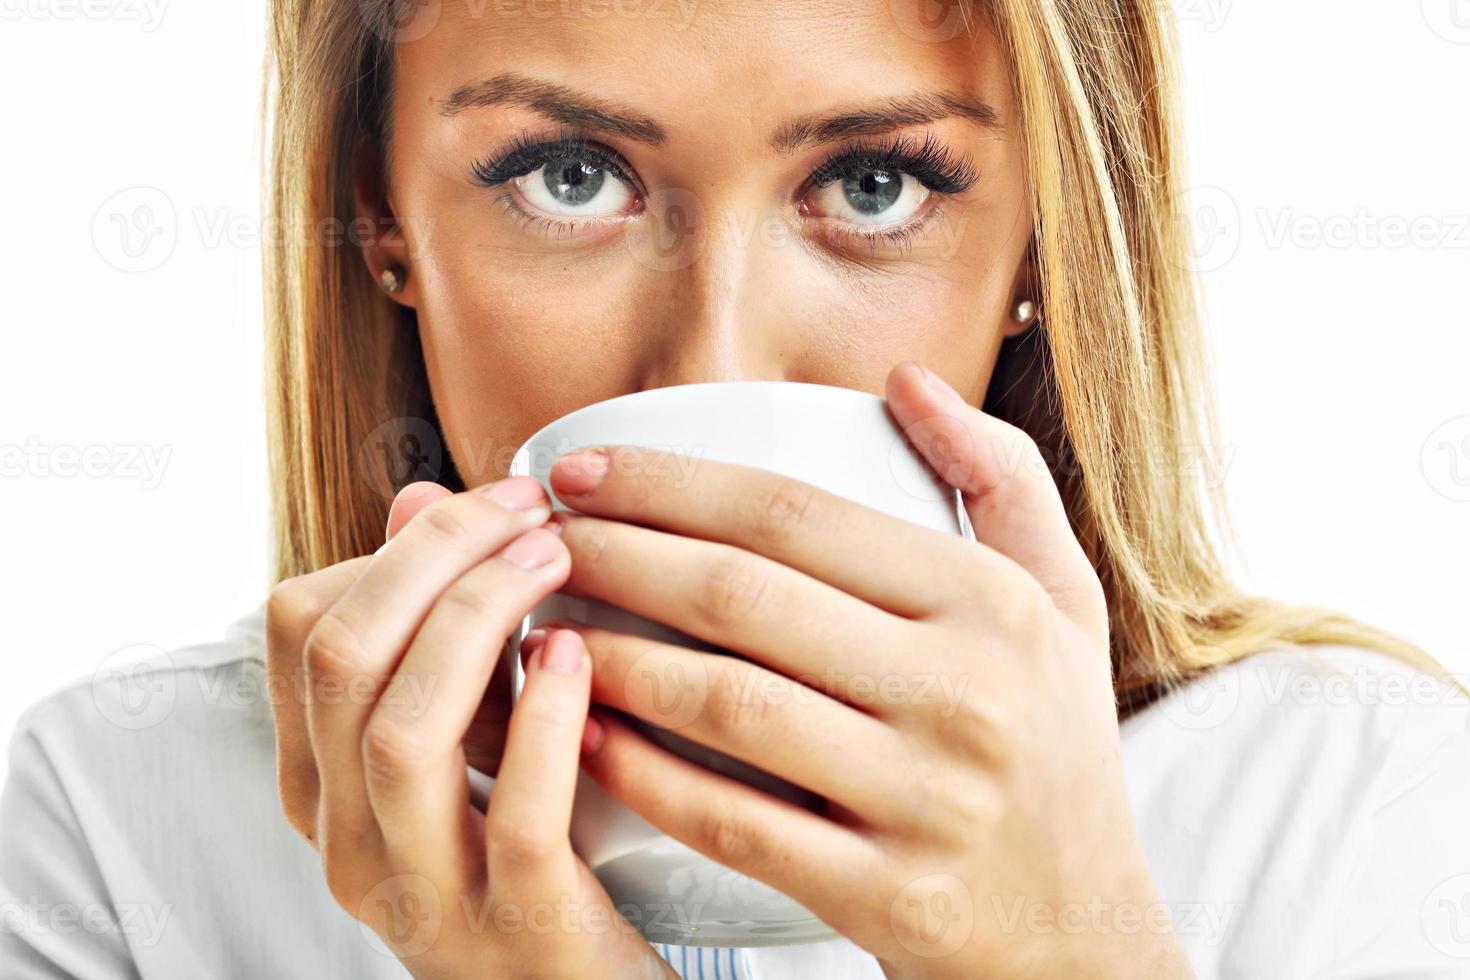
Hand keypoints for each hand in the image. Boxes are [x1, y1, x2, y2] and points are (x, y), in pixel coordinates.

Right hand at [265, 477, 676, 978]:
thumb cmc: (529, 852)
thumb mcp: (464, 737)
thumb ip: (432, 630)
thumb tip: (417, 500)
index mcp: (320, 784)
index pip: (301, 626)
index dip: (396, 544)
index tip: (487, 503)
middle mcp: (348, 839)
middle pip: (344, 661)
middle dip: (436, 557)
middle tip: (527, 510)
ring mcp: (424, 893)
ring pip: (403, 731)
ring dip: (481, 618)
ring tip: (554, 559)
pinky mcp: (515, 927)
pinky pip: (516, 814)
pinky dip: (547, 720)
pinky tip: (577, 654)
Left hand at [532, 361, 1192, 978]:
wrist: (1083, 931)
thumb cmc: (1057, 751)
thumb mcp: (1065, 602)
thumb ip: (1001, 477)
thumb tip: (907, 383)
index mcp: (993, 603)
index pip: (795, 514)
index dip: (669, 482)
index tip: (583, 470)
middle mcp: (965, 692)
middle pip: (743, 595)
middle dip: (616, 554)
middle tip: (540, 540)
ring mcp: (925, 799)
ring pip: (726, 703)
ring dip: (612, 658)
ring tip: (541, 631)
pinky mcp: (886, 895)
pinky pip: (734, 821)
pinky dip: (644, 774)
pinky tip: (584, 736)